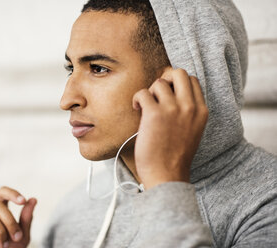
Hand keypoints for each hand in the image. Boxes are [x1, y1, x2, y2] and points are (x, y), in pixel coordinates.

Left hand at [132, 68, 207, 188]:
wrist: (167, 175)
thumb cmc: (174, 156)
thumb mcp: (192, 131)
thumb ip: (187, 112)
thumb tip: (169, 93)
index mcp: (201, 111)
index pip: (192, 80)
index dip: (176, 84)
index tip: (166, 95)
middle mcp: (189, 107)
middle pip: (178, 73)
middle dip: (165, 79)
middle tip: (156, 94)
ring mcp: (173, 109)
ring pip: (159, 82)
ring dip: (149, 92)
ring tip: (146, 107)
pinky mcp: (154, 114)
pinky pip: (143, 92)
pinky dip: (137, 99)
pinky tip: (137, 109)